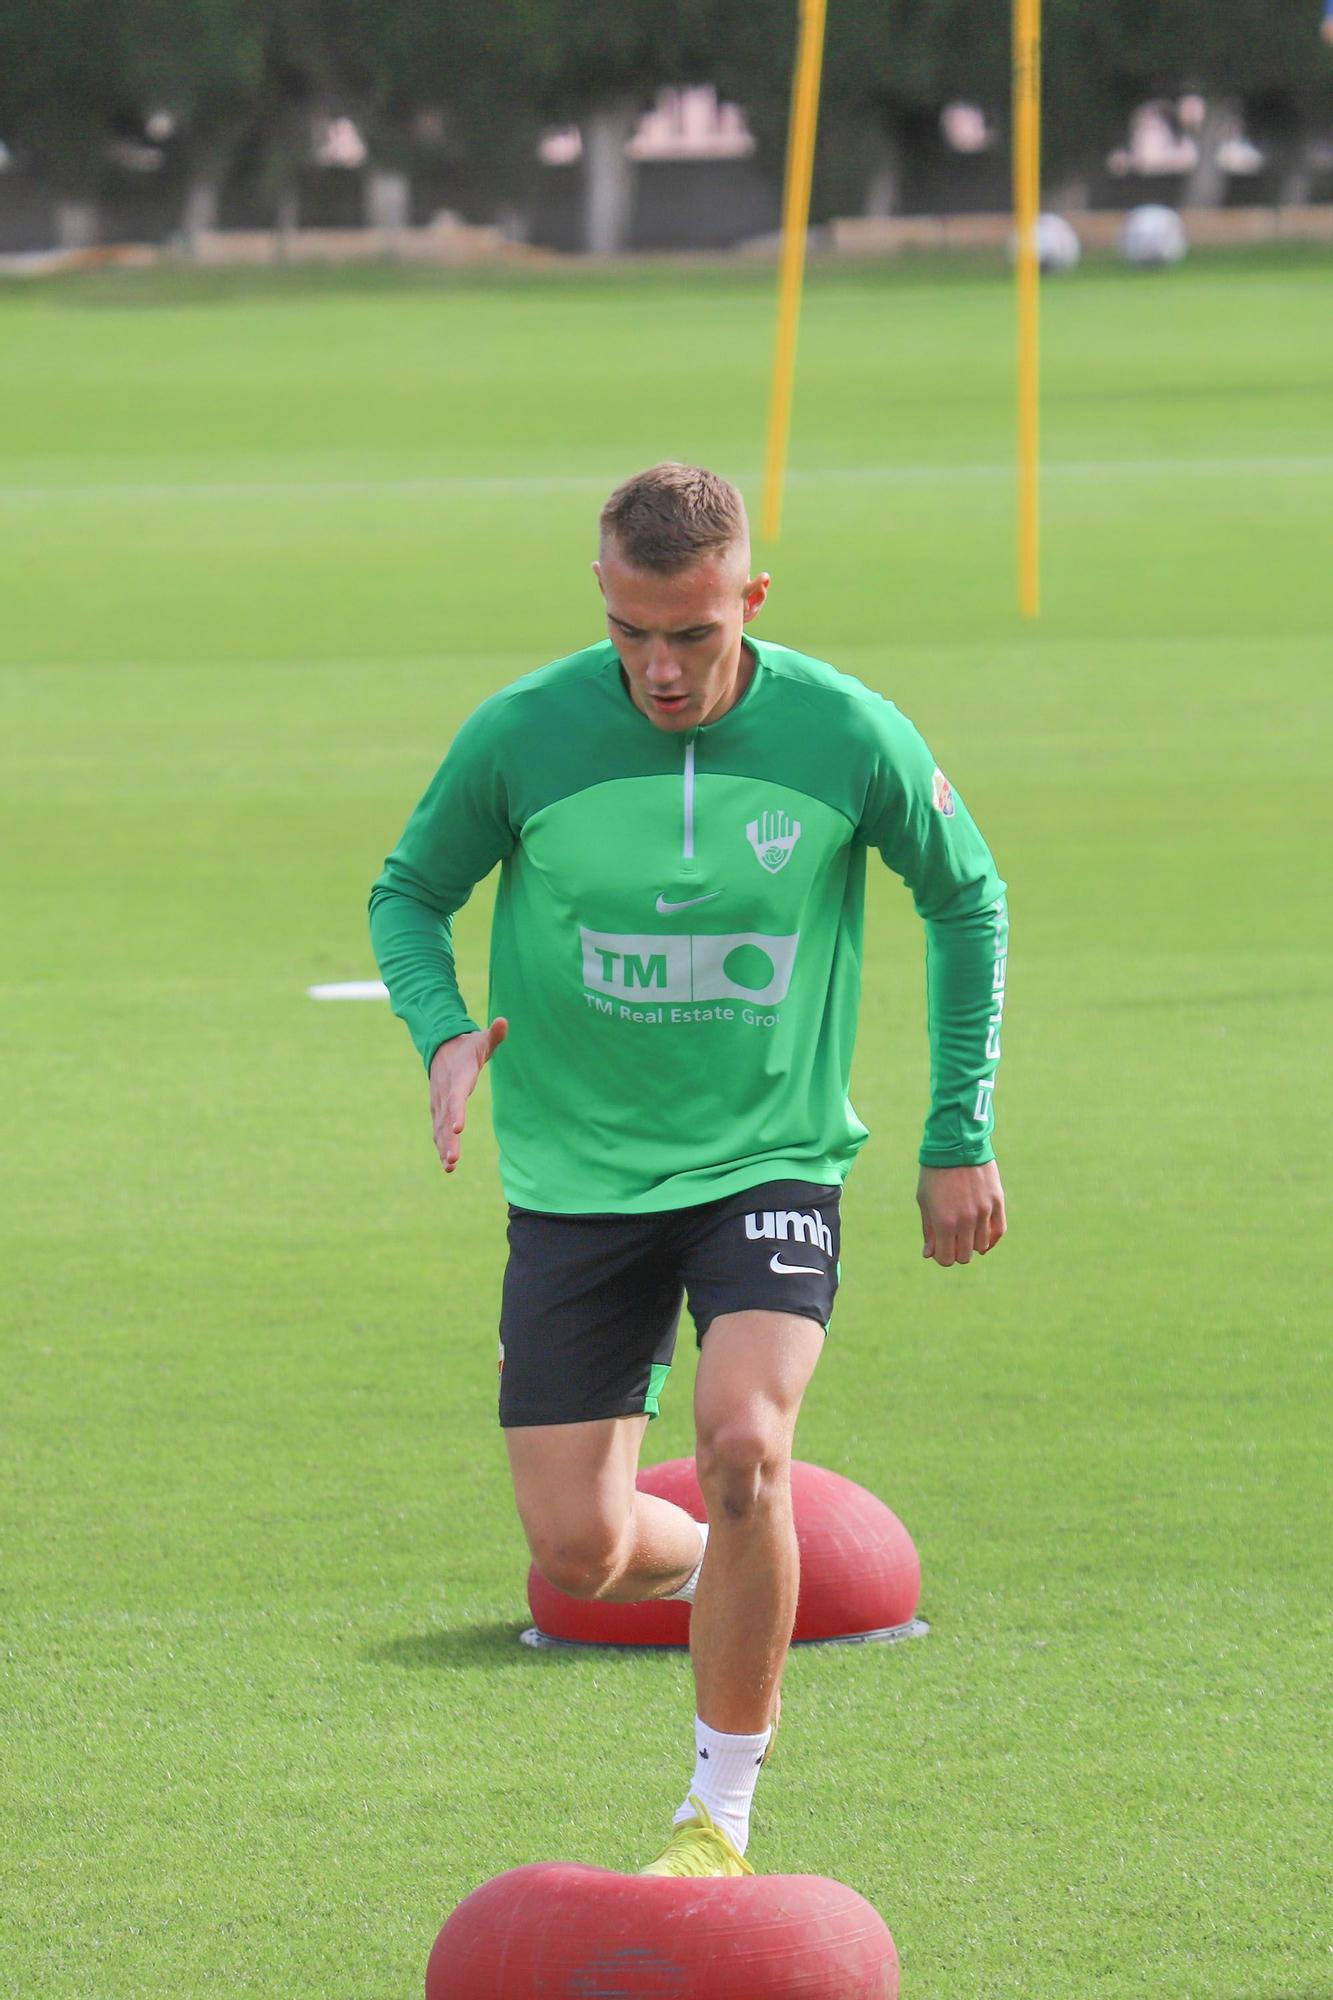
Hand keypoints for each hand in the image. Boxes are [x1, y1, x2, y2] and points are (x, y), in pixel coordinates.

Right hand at [429, 1019, 507, 1172]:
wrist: (442, 1046)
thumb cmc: (468, 1046)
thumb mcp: (482, 1039)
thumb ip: (494, 1034)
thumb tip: (504, 1021)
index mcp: (458, 1077)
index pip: (456, 1097)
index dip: (456, 1112)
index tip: (458, 1128)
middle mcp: (445, 1092)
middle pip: (445, 1118)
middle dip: (448, 1140)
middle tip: (453, 1159)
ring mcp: (439, 1102)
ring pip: (439, 1127)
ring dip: (444, 1147)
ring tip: (450, 1166)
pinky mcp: (438, 1109)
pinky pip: (438, 1129)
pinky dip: (441, 1145)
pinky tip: (448, 1164)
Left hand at [917, 1161, 1005, 1266]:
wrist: (956, 1144)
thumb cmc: (935, 1174)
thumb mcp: (925, 1201)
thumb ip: (929, 1230)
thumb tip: (930, 1255)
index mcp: (944, 1222)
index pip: (947, 1259)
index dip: (941, 1257)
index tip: (939, 1249)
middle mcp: (966, 1220)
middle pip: (965, 1256)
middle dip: (956, 1252)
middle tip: (951, 1241)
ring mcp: (984, 1212)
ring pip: (982, 1246)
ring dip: (972, 1243)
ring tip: (965, 1231)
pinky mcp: (997, 1202)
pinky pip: (999, 1231)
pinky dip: (990, 1238)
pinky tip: (982, 1235)